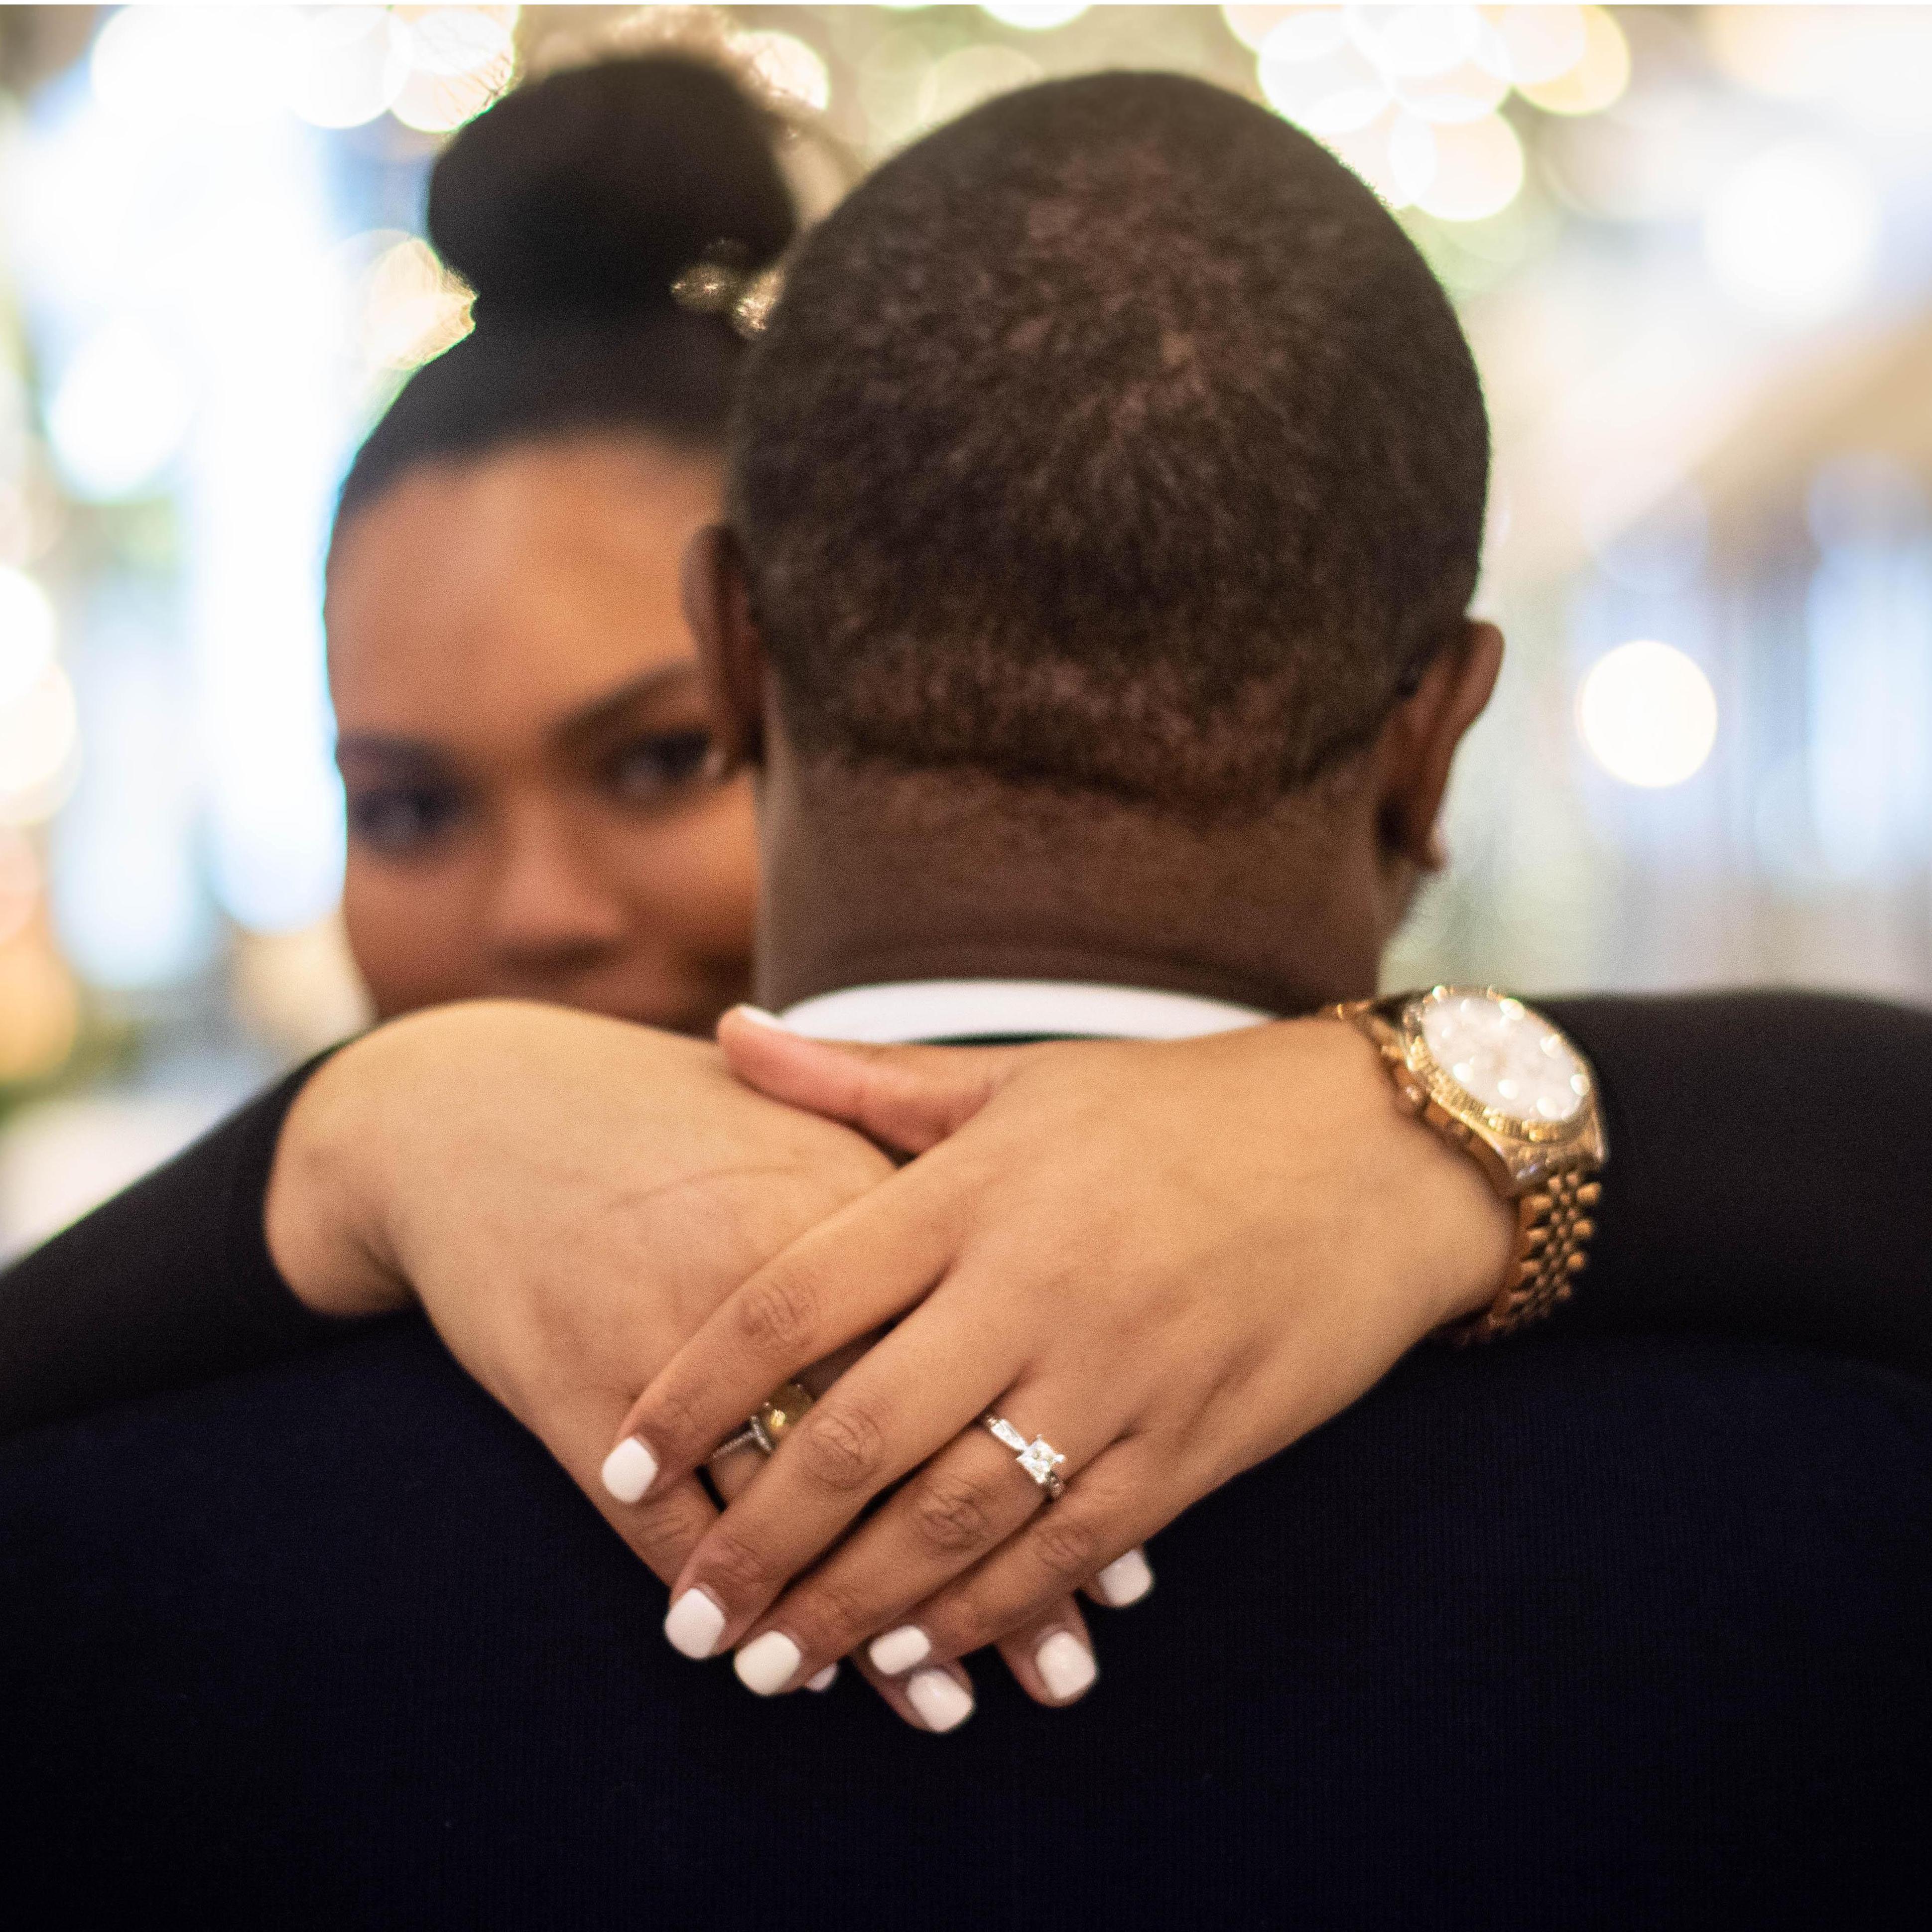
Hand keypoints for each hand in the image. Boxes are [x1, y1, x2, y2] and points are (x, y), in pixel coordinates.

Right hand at [261, 999, 1093, 1726]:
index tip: (1128, 1553)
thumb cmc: (673, 1120)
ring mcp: (673, 1344)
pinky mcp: (582, 1392)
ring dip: (874, 1620)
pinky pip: (675, 1529)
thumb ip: (919, 1181)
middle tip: (1069, 1665)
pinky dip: (744, 1601)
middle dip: (993, 1564)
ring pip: (795, 1513)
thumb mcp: (804, 1126)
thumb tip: (1043, 1270)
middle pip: (905, 1447)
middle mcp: (772, 1279)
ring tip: (955, 1706)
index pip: (979, 1355)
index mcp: (844, 1202)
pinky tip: (805, 1671)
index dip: (1055, 1456)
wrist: (484, 1113)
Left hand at [606, 1011, 1512, 1719]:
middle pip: (855, 1437)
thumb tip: (726, 1038)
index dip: (694, 1390)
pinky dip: (983, 1610)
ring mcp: (1114, 1376)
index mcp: (970, 1192)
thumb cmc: (1176, 1109)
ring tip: (770, 1663)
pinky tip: (915, 1652)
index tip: (622, 1458)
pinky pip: (1066, 1549)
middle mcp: (1030, 1289)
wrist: (1373, 1155)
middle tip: (683, 1613)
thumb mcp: (1016, 1076)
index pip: (793, 1303)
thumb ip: (859, 1083)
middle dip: (755, 1539)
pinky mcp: (1189, 1444)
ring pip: (955, 1518)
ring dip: (852, 1604)